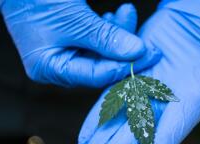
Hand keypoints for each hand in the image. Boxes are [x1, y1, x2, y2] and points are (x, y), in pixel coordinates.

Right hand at [0, 1, 160, 86]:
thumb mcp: (74, 19)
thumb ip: (106, 37)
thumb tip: (137, 52)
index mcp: (50, 68)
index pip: (96, 75)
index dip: (125, 66)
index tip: (149, 55)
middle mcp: (57, 66)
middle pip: (101, 66)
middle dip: (125, 51)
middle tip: (149, 42)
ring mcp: (64, 53)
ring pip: (101, 52)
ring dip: (118, 35)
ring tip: (127, 12)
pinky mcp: (70, 40)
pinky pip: (96, 41)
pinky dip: (108, 29)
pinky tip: (116, 16)